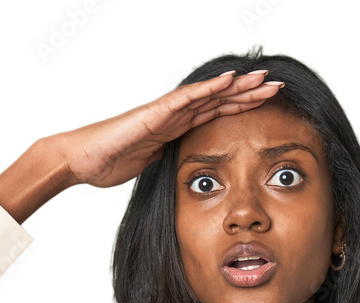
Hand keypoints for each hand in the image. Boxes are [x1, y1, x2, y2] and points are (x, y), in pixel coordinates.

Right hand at [52, 71, 283, 188]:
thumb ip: (166, 161)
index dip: (242, 108)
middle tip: (277, 86)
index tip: (268, 105)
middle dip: (249, 93)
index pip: (216, 114)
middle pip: (219, 100)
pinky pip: (186, 98)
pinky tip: (230, 80)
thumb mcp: (149, 166)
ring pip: (209, 95)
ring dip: (238, 86)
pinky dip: (209, 89)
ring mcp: (165, 112)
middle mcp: (174, 115)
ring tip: (263, 78)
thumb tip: (180, 167)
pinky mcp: (155, 113)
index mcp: (175, 128)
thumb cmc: (107, 162)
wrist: (81, 160)